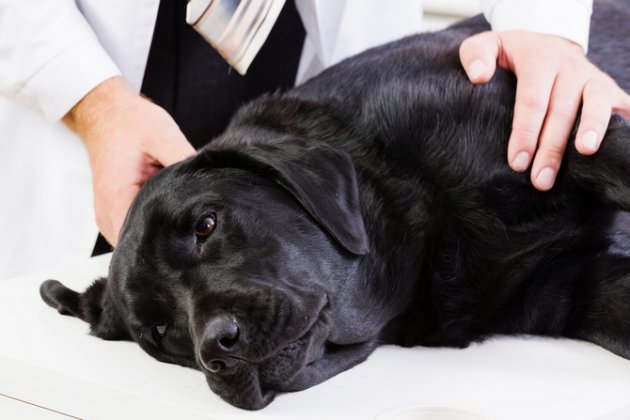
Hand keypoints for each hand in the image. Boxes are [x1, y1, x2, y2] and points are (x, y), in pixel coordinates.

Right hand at [63, 76, 195, 245]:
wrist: (104, 111)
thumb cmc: (129, 122)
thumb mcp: (163, 135)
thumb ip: (185, 161)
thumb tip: (209, 184)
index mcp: (117, 197)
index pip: (142, 242)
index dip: (171, 245)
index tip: (196, 239)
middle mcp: (106, 213)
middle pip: (138, 248)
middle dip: (168, 245)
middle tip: (198, 235)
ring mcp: (106, 214)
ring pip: (135, 242)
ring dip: (159, 236)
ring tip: (186, 224)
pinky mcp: (113, 210)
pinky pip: (132, 229)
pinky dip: (151, 225)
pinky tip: (170, 214)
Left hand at [459, 31, 629, 190]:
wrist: (543, 44)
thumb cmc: (508, 55)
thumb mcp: (486, 46)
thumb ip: (475, 55)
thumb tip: (479, 76)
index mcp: (539, 59)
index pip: (532, 100)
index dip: (525, 133)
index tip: (517, 162)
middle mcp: (570, 67)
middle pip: (561, 111)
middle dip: (551, 148)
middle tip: (540, 180)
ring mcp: (592, 78)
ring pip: (596, 105)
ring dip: (592, 130)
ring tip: (586, 153)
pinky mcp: (610, 89)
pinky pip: (621, 107)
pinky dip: (621, 126)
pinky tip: (615, 149)